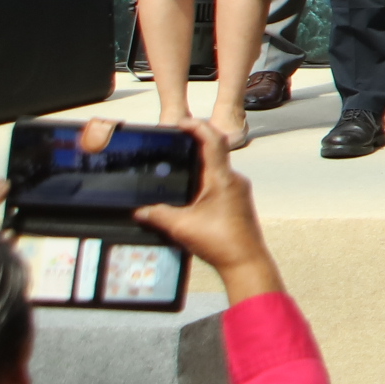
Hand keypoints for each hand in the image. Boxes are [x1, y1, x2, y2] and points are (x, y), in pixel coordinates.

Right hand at [124, 123, 283, 301]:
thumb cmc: (221, 242)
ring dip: (199, 160)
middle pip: (215, 150)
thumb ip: (157, 215)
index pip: (213, 141)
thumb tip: (139, 210)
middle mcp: (233, 179)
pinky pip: (219, 180)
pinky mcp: (237, 200)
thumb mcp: (181, 226)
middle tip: (174, 139)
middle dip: (195, 141)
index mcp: (223, 179)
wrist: (246, 261)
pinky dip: (204, 175)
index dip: (197, 127)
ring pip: (217, 166)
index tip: (181, 122)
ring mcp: (237, 189)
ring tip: (177, 160)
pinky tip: (189, 185)